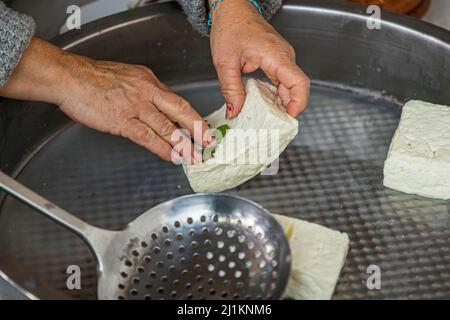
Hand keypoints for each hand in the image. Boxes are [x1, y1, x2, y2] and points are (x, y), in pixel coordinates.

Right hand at [0, 38, 211, 162]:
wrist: (70, 77)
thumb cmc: (94, 78)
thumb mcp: (127, 77)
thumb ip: (144, 92)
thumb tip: (158, 106)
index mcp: (149, 81)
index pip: (177, 100)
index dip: (192, 116)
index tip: (202, 127)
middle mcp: (147, 91)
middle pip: (180, 110)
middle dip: (198, 128)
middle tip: (210, 141)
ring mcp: (136, 106)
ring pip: (167, 127)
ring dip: (184, 144)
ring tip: (196, 157)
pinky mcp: (122, 120)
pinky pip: (148, 137)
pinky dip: (163, 149)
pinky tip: (173, 157)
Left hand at [209, 0, 309, 118]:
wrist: (232, 9)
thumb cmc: (231, 27)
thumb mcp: (225, 62)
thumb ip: (231, 89)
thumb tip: (235, 112)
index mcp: (276, 55)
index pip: (299, 83)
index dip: (298, 104)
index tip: (287, 119)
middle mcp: (284, 57)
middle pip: (297, 89)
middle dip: (288, 110)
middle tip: (273, 126)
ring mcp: (282, 59)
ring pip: (289, 87)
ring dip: (280, 104)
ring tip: (267, 120)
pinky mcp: (276, 61)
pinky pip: (281, 82)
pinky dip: (275, 96)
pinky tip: (263, 106)